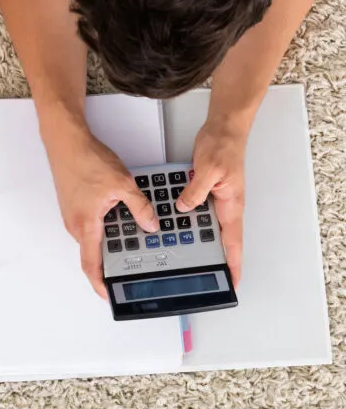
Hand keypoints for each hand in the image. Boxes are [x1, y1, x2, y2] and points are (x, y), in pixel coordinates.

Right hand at [46, 127, 158, 298]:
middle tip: (135, 255)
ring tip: (130, 228)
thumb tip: (150, 224)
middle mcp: (74, 223)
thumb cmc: (85, 159)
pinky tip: (117, 211)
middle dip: (115, 257)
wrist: (66, 141)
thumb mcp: (122, 184)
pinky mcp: (73, 205)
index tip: (109, 295)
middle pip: (94, 251)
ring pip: (93, 236)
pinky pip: (89, 223)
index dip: (100, 284)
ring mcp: (72, 214)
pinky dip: (104, 224)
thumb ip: (139, 207)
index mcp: (85, 224)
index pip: (91, 265)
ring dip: (110, 237)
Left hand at [176, 119, 247, 287]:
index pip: (233, 241)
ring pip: (205, 223)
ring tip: (182, 251)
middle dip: (212, 256)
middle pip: (219, 237)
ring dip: (196, 235)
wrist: (223, 127)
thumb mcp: (208, 169)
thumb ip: (195, 191)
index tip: (232, 281)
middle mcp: (226, 204)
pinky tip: (175, 218)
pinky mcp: (207, 189)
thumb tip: (184, 208)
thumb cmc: (223, 145)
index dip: (233, 263)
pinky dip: (188, 214)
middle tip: (199, 272)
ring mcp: (216, 197)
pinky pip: (198, 207)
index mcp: (231, 204)